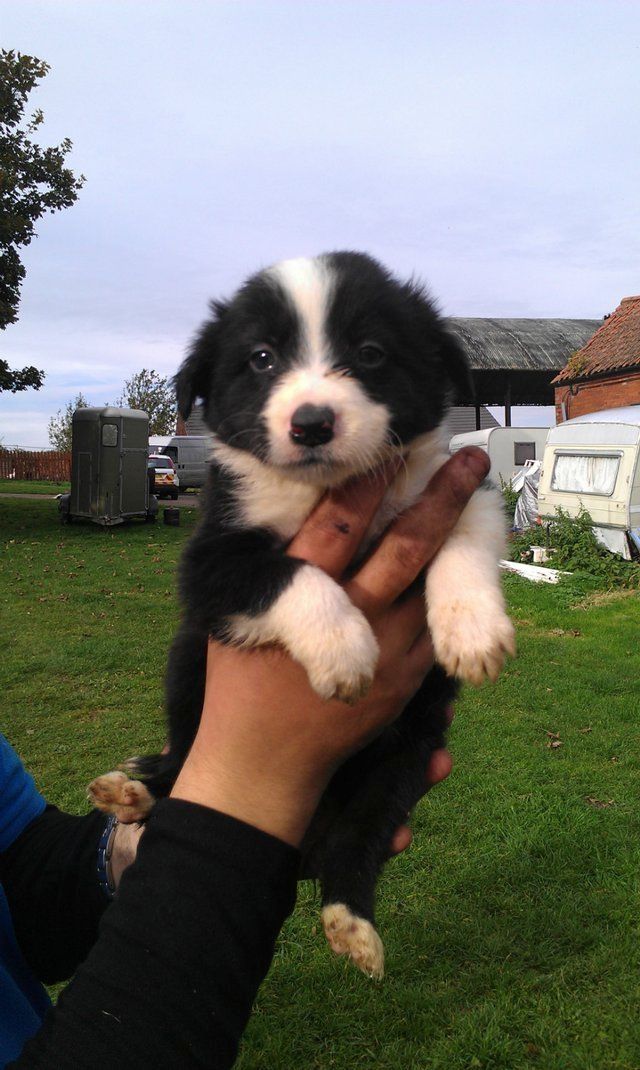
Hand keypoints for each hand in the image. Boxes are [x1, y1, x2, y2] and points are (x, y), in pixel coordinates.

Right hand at [171, 448, 489, 845]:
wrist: (264, 764)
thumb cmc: (241, 682)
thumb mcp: (237, 616)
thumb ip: (265, 565)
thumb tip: (288, 504)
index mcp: (298, 592)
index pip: (336, 525)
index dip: (369, 483)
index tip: (393, 446)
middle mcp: (349, 615)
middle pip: (402, 548)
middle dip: (439, 499)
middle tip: (467, 461)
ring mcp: (385, 651)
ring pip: (429, 584)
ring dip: (455, 539)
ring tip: (477, 502)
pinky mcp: (406, 681)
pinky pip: (434, 628)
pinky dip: (451, 593)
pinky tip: (467, 560)